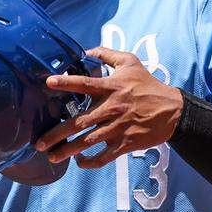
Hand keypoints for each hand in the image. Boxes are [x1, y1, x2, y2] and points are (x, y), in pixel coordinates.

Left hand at [35, 47, 182, 168]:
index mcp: (111, 88)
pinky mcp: (125, 144)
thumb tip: (87, 50)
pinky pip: (104, 157)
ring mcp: (118, 128)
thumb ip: (108, 54)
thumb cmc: (149, 85)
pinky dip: (90, 162)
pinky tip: (79, 162)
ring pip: (88, 143)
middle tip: (38, 142)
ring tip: (52, 157)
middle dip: (57, 134)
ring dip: (67, 151)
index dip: (66, 82)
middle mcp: (112, 108)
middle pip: (80, 122)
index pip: (85, 83)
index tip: (48, 83)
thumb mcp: (131, 62)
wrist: (173, 111)